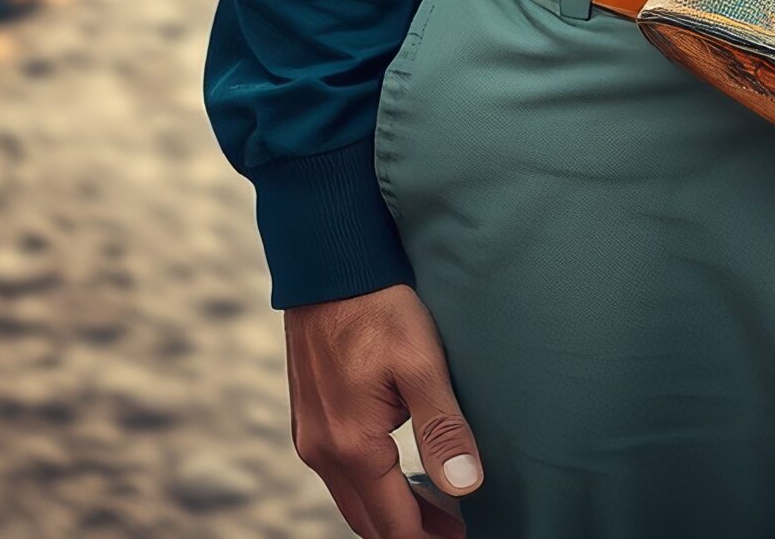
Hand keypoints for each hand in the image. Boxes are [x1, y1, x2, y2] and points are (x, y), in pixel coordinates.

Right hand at [284, 284, 480, 537]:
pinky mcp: (308, 416)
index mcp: (351, 445)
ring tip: (435, 509)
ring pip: (351, 497)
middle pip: (368, 520)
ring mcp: (309, 434)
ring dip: (390, 510)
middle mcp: (321, 450)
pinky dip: (370, 485)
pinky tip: (396, 471)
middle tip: (454, 531)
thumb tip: (466, 486)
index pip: (393, 524)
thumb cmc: (377, 305)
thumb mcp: (422, 362)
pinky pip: (339, 472)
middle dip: (411, 532)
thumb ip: (442, 428)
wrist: (327, 262)